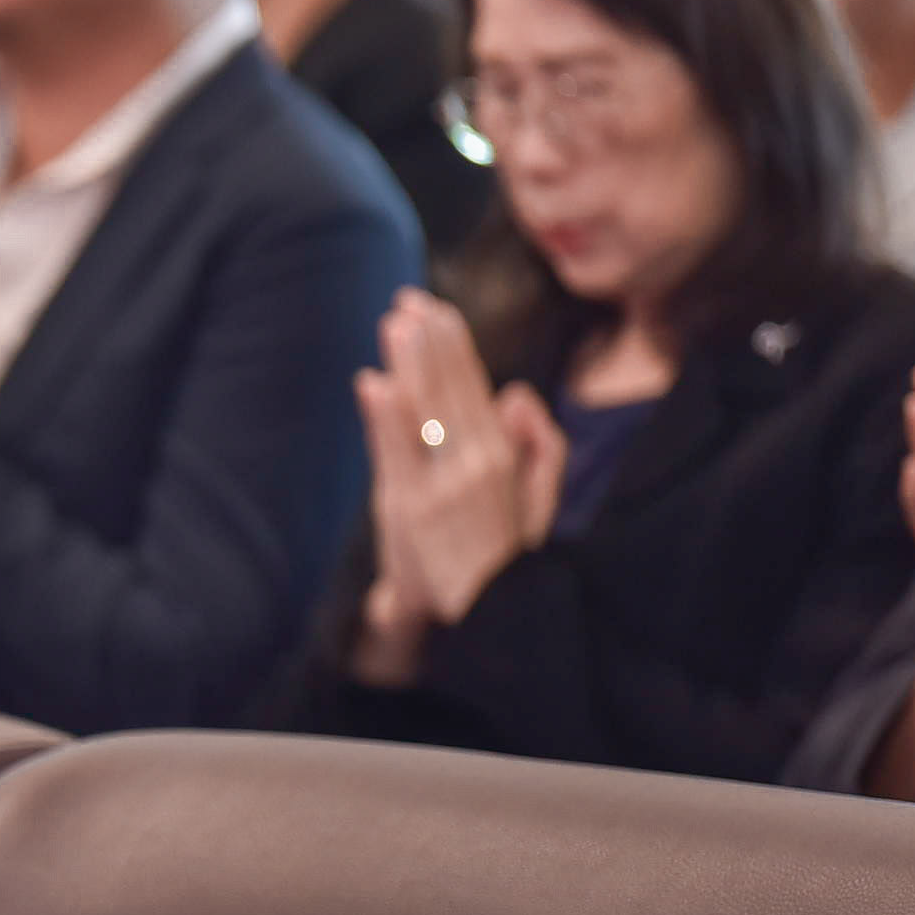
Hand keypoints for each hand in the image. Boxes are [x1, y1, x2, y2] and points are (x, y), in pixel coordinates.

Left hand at [355, 292, 551, 667]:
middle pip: (447, 388)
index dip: (451, 345)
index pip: (473, 386)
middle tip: (405, 299)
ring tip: (393, 323)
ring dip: (407, 362)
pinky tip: (372, 383)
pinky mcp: (406, 508)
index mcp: (503, 457)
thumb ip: (541, 443)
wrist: (482, 615)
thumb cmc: (506, 553)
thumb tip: (515, 393)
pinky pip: (394, 453)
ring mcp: (438, 485)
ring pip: (423, 410)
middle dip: (427, 340)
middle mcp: (473, 464)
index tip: (432, 308)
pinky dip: (384, 417)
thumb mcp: (542, 498)